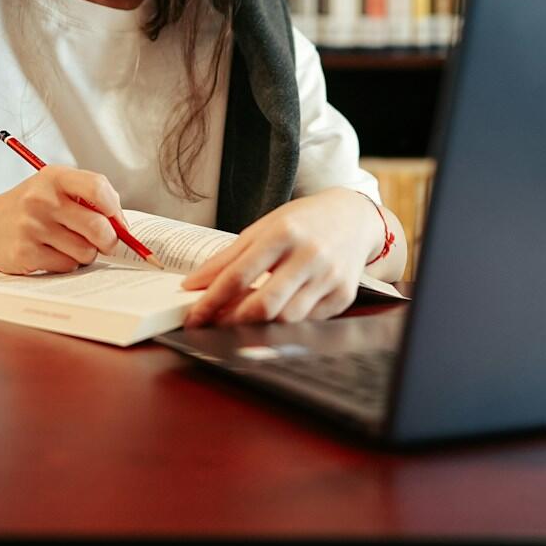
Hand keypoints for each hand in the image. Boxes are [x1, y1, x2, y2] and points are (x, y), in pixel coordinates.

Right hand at [0, 165, 126, 274]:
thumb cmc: (28, 208)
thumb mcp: (52, 188)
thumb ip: (87, 198)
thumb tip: (123, 227)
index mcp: (52, 176)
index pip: (98, 187)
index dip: (116, 209)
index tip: (119, 222)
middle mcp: (40, 199)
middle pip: (98, 226)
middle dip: (109, 240)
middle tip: (105, 243)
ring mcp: (31, 228)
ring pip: (85, 251)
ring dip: (85, 254)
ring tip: (68, 245)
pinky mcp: (25, 254)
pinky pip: (67, 266)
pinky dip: (66, 264)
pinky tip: (51, 253)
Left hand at [181, 190, 375, 326]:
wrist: (352, 218)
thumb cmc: (302, 222)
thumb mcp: (262, 228)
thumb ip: (227, 257)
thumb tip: (193, 284)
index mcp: (283, 233)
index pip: (239, 275)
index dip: (211, 300)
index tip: (194, 316)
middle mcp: (308, 255)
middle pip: (264, 304)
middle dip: (233, 321)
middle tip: (213, 326)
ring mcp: (329, 277)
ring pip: (286, 320)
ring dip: (257, 328)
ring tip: (239, 323)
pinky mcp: (343, 296)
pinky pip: (307, 322)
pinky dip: (284, 325)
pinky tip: (271, 320)